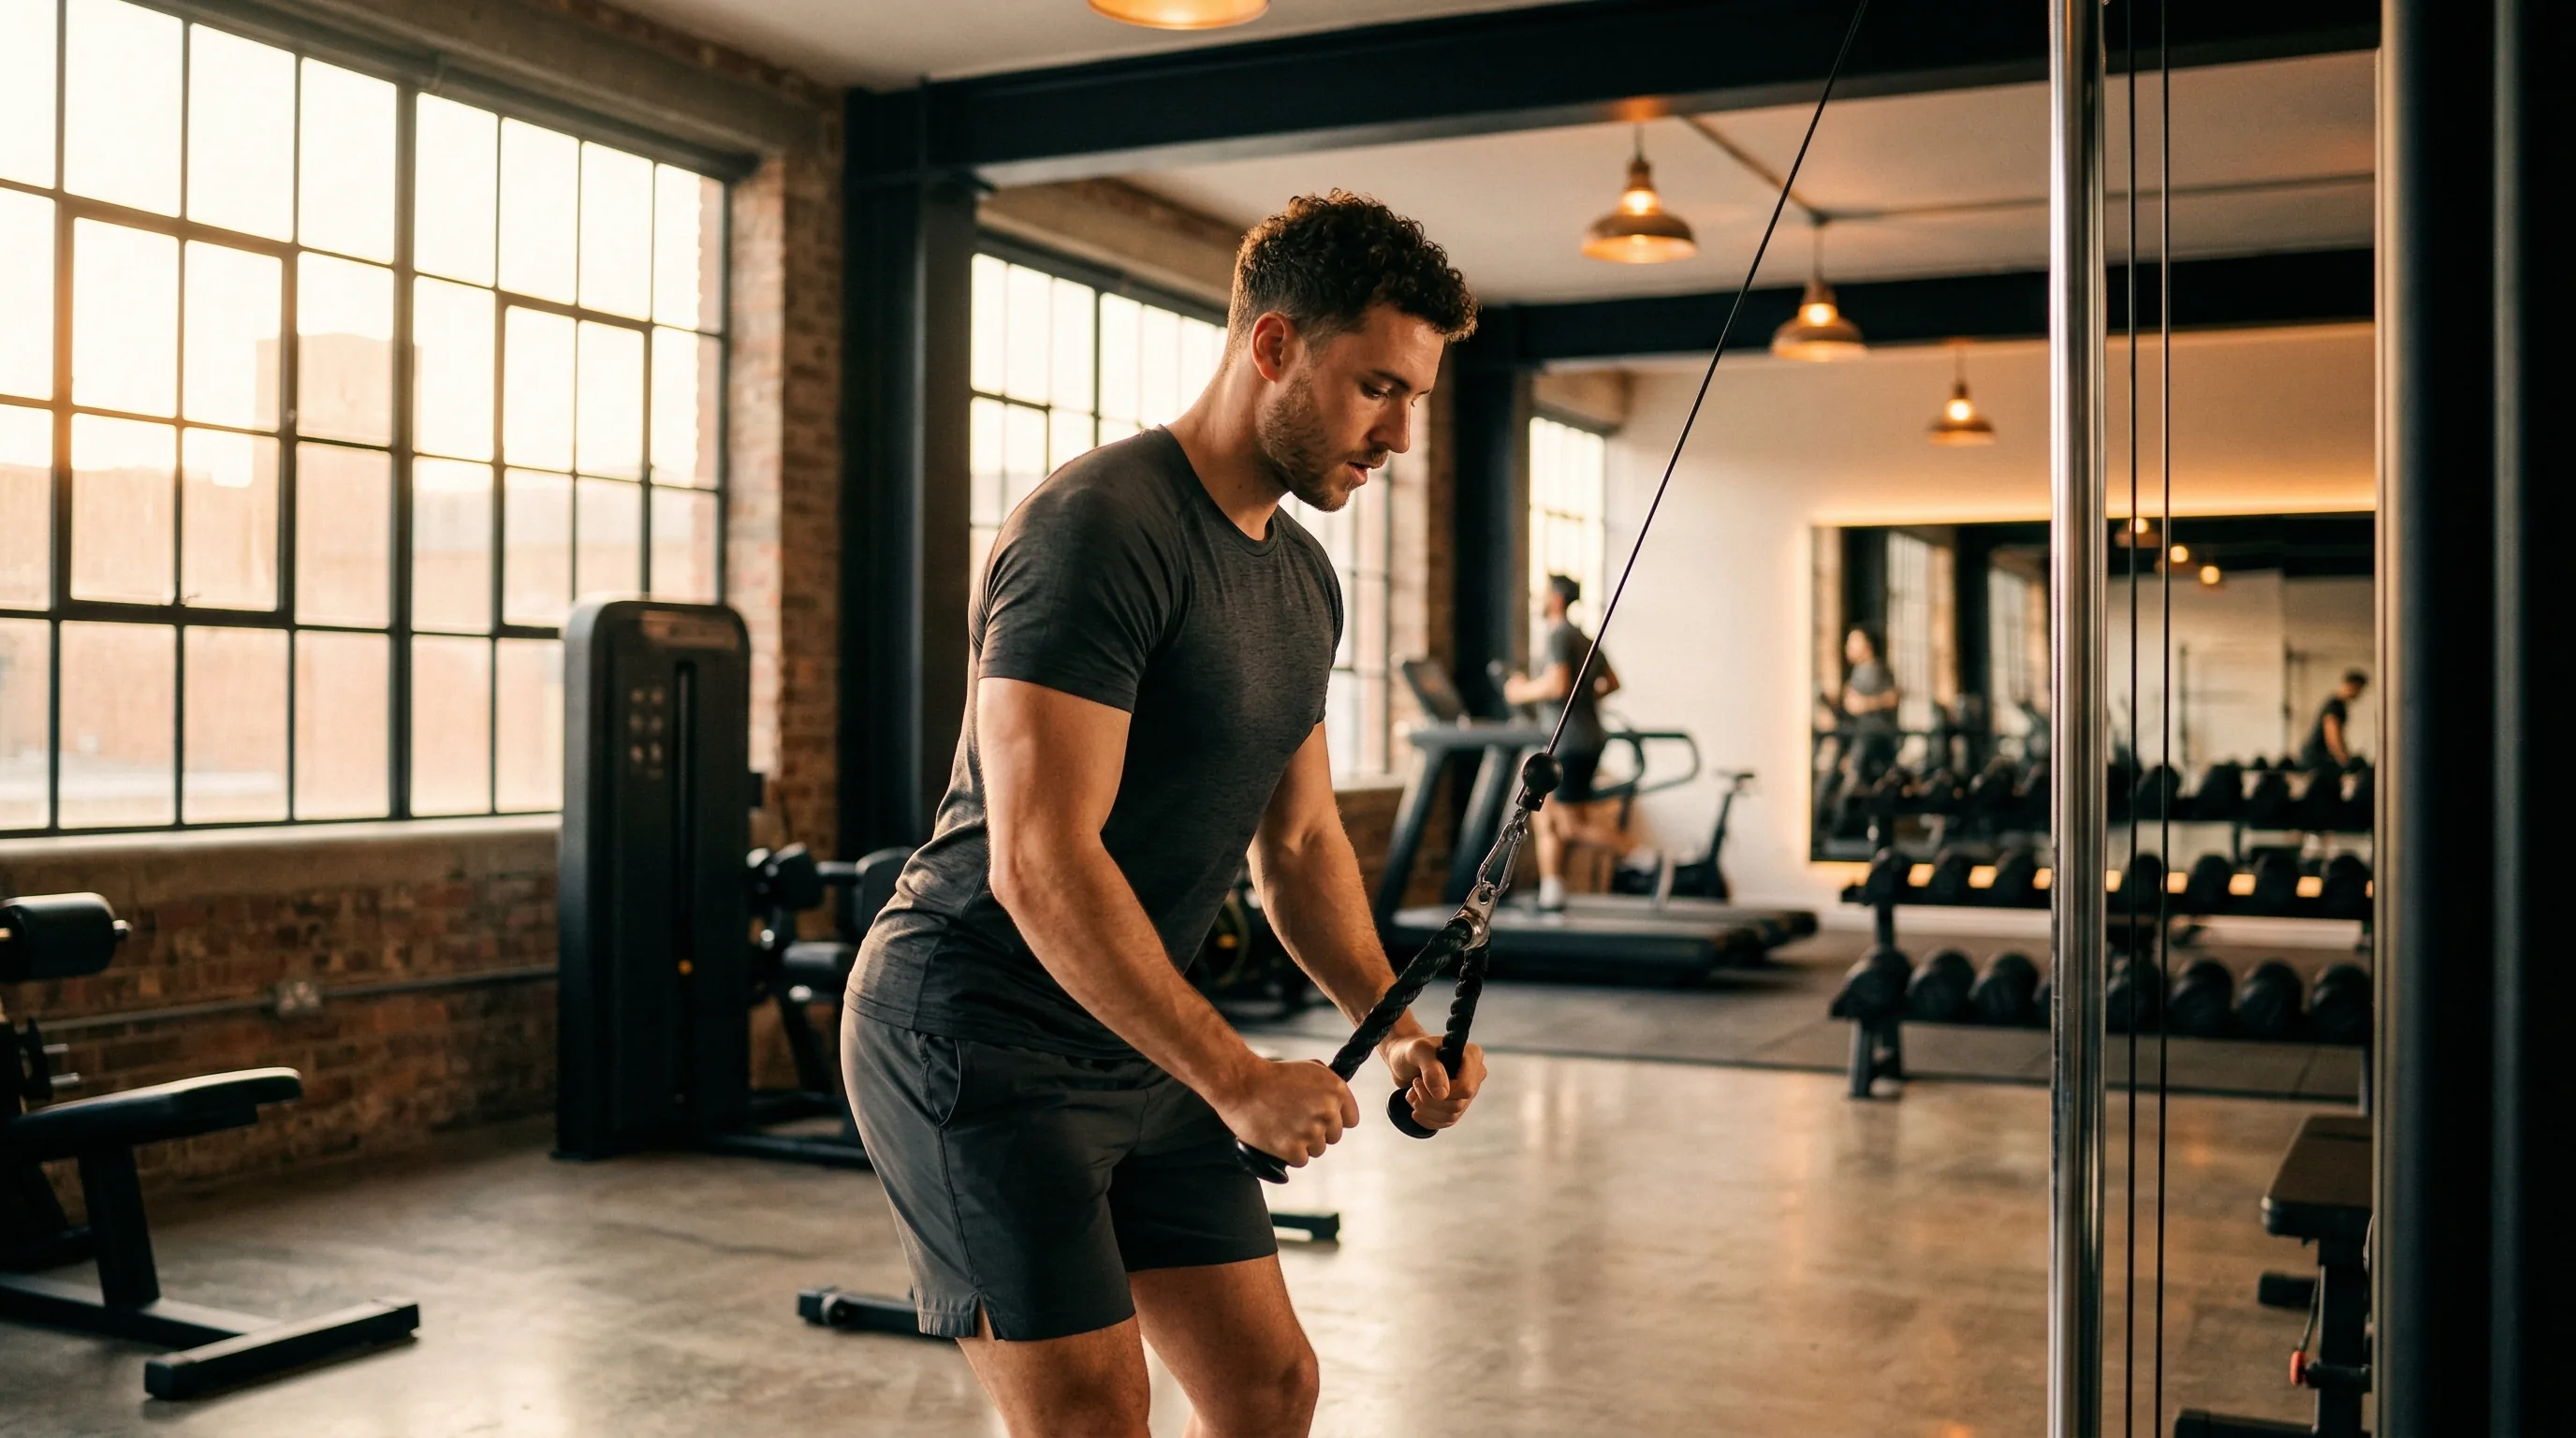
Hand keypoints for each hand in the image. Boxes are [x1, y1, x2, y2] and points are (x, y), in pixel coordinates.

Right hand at [1212, 1059, 1359, 1168]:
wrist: (1242, 1084)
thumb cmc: (1273, 1075)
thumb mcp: (1310, 1069)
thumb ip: (1330, 1088)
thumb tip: (1340, 1105)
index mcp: (1336, 1090)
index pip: (1351, 1120)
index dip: (1334, 1120)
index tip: (1320, 1118)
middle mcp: (1328, 1111)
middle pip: (1333, 1137)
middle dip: (1317, 1132)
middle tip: (1295, 1121)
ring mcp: (1311, 1131)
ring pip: (1318, 1149)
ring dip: (1303, 1143)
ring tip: (1284, 1127)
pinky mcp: (1293, 1149)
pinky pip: (1301, 1160)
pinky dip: (1290, 1153)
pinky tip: (1278, 1137)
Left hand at [1381, 1034, 1485, 1131]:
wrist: (1404, 1061)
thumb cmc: (1412, 1051)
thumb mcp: (1417, 1051)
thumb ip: (1430, 1068)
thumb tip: (1442, 1094)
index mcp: (1473, 1056)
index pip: (1465, 1087)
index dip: (1442, 1091)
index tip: (1418, 1081)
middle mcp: (1475, 1075)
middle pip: (1458, 1103)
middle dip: (1429, 1100)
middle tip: (1413, 1085)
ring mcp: (1467, 1092)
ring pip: (1452, 1115)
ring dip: (1425, 1109)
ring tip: (1411, 1094)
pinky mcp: (1457, 1104)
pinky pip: (1447, 1122)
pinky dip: (1427, 1119)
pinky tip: (1416, 1108)